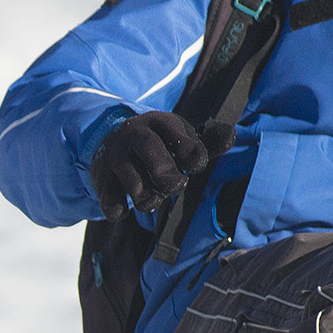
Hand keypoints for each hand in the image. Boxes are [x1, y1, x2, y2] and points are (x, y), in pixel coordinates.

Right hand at [91, 111, 230, 218]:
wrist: (113, 140)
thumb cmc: (159, 144)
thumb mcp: (180, 137)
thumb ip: (208, 142)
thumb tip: (230, 135)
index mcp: (160, 123)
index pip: (179, 137)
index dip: (192, 155)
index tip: (195, 167)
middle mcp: (135, 135)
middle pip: (154, 157)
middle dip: (169, 179)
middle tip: (175, 185)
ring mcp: (116, 156)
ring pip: (136, 187)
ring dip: (149, 200)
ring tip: (152, 198)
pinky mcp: (101, 178)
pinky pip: (110, 202)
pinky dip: (119, 210)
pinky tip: (124, 208)